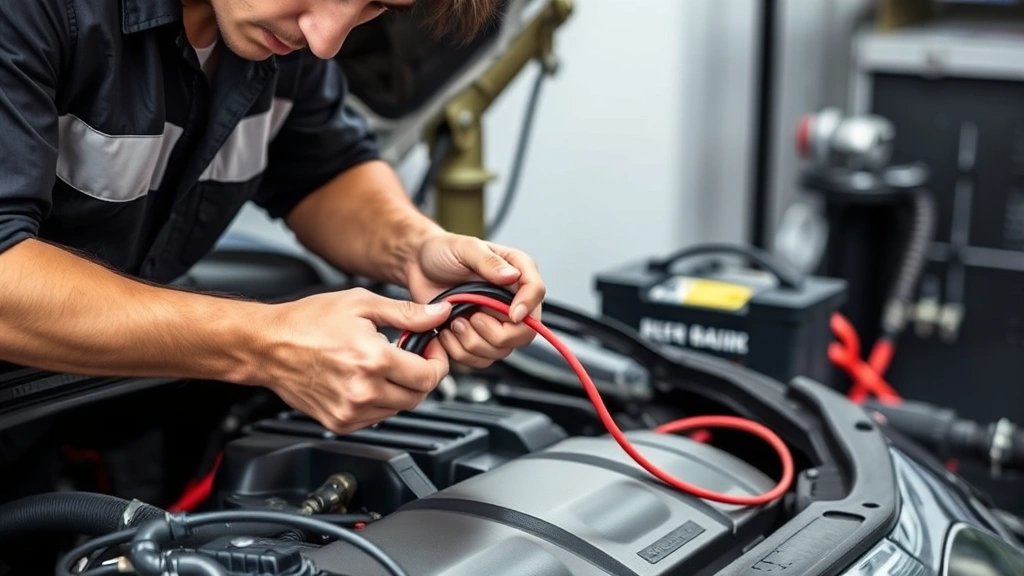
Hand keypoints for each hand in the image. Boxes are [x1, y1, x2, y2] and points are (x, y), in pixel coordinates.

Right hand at [257, 288, 452, 433]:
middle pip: (418, 396)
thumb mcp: (362, 303)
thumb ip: (407, 313)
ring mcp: (351, 411)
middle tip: (414, 355)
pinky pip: (377, 417)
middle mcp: (363, 391)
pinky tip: (369, 379)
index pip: (429, 376)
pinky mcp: (340, 423)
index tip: (432, 349)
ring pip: (399, 409)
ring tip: (386, 364)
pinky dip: (382, 401)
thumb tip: (439, 314)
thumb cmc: (308, 321)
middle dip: (423, 375)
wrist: (268, 346)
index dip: (438, 361)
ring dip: (402, 388)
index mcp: (372, 360)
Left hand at [404, 233, 545, 368]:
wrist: (417, 267)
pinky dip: (461, 352)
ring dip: (473, 344)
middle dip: (494, 334)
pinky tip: (448, 334)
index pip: (536, 292)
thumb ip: (488, 261)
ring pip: (501, 351)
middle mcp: (511, 300)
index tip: (511, 314)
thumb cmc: (442, 251)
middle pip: (524, 333)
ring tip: (454, 323)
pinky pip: (481, 359)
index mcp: (516, 273)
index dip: (527, 307)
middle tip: (470, 318)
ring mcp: (495, 322)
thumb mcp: (465, 248)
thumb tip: (511, 276)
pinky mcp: (479, 338)